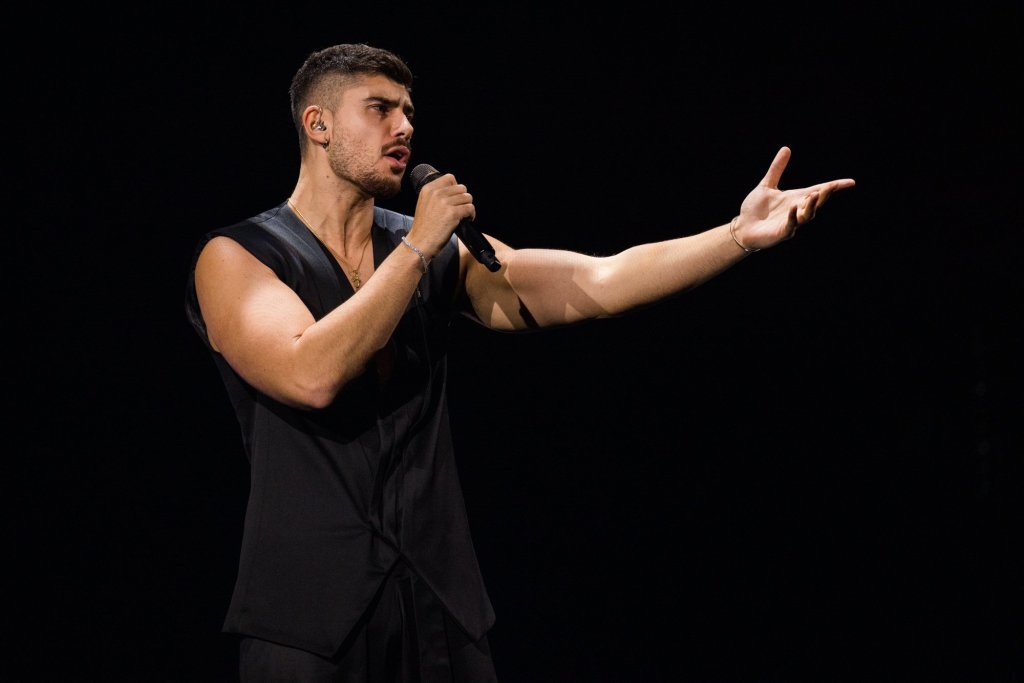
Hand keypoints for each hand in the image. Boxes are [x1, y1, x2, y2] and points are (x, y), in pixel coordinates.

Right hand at [408, 172, 475, 256]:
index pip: (449, 178)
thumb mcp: (424, 204)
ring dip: (468, 207)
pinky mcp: (453, 213)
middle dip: (463, 198)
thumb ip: (436, 195)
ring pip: (468, 197)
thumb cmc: (423, 227)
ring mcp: (444, 203)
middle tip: (461, 208)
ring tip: (464, 215)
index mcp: (428, 189)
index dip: (456, 188)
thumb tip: (454, 192)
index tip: (455, 198)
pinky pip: (470, 208)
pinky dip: (471, 215)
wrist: (419, 242)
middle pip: (461, 188)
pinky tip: (466, 220)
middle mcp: (436, 193)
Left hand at [734, 146, 855, 250]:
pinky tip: (794, 208)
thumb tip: (786, 148)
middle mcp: (797, 210)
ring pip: (807, 215)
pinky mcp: (781, 233)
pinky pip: (790, 226)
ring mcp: (791, 223)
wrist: (742, 227)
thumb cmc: (755, 209)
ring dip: (811, 205)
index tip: (850, 182)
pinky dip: (793, 217)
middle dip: (824, 195)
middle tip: (830, 186)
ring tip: (813, 195)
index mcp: (796, 198)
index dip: (834, 187)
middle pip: (816, 203)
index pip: (819, 191)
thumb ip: (777, 169)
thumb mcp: (766, 185)